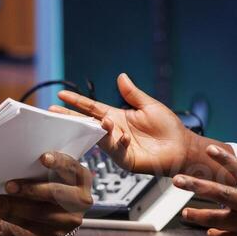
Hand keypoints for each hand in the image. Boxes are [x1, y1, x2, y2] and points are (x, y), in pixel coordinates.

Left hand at [0, 151, 93, 235]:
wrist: (53, 213)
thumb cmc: (48, 182)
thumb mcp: (51, 172)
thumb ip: (41, 165)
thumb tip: (14, 154)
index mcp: (81, 176)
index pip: (72, 167)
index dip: (59, 162)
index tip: (42, 158)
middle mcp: (81, 198)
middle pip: (56, 193)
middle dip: (31, 189)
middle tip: (9, 185)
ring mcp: (70, 219)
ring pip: (41, 212)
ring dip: (14, 206)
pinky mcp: (55, 233)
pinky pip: (32, 225)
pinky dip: (11, 217)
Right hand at [54, 74, 232, 182]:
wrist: (182, 147)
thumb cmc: (168, 128)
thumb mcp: (149, 105)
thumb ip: (132, 93)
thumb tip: (121, 76)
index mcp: (117, 116)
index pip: (92, 108)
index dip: (76, 102)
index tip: (60, 95)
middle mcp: (114, 131)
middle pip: (87, 123)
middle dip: (71, 118)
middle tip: (54, 113)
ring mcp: (118, 146)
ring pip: (100, 137)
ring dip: (100, 130)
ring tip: (105, 122)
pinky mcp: (126, 159)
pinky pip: (116, 150)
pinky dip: (118, 142)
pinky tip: (124, 137)